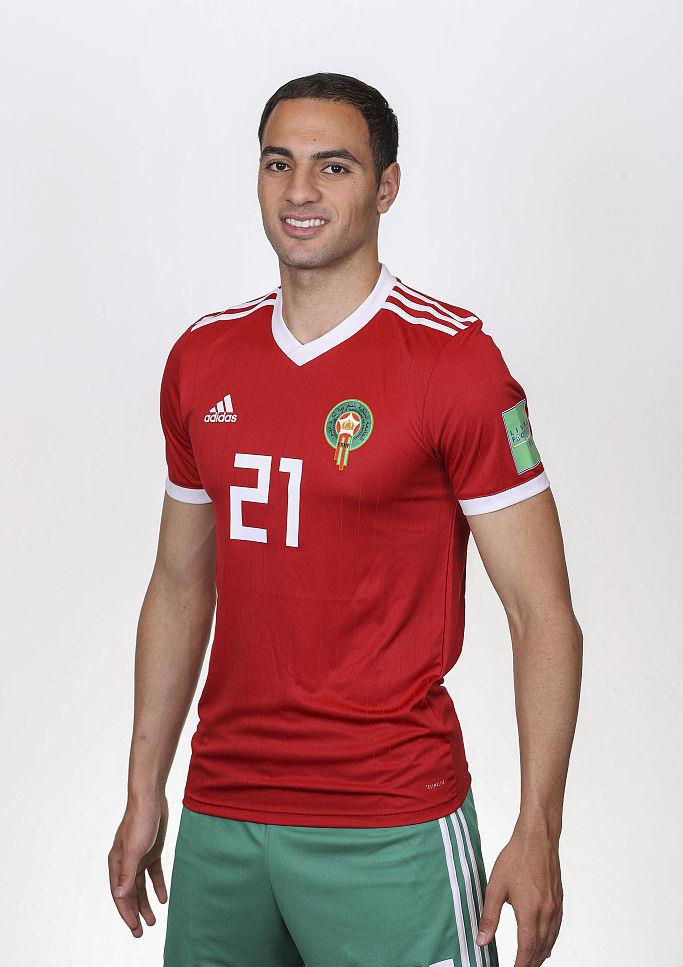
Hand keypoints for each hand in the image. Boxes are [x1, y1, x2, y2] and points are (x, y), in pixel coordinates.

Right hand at [108, 792, 168, 937]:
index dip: (126, 912)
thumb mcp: (134, 848)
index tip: (134, 928)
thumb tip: (120, 896)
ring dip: (145, 903)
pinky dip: (157, 886)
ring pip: (140, 886)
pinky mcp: (151, 851)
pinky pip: (153, 874)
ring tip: (153, 921)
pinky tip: (163, 899)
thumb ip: (127, 872)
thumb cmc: (140, 821)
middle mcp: (125, 862)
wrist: (151, 797)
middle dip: (134, 913)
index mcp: (116, 863)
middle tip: (141, 933)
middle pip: (129, 893)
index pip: (119, 894)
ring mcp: (138, 857)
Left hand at [475, 823, 562, 965]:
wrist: (538, 838)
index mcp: (530, 912)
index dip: (520, 965)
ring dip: (540, 954)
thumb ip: (489, 916)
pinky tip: (545, 943)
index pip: (526, 950)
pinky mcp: (559, 900)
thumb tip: (482, 940)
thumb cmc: (516, 857)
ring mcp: (555, 908)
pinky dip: (550, 941)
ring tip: (530, 962)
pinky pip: (556, 929)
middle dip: (530, 963)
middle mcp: (546, 913)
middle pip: (540, 949)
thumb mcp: (495, 886)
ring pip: (550, 940)